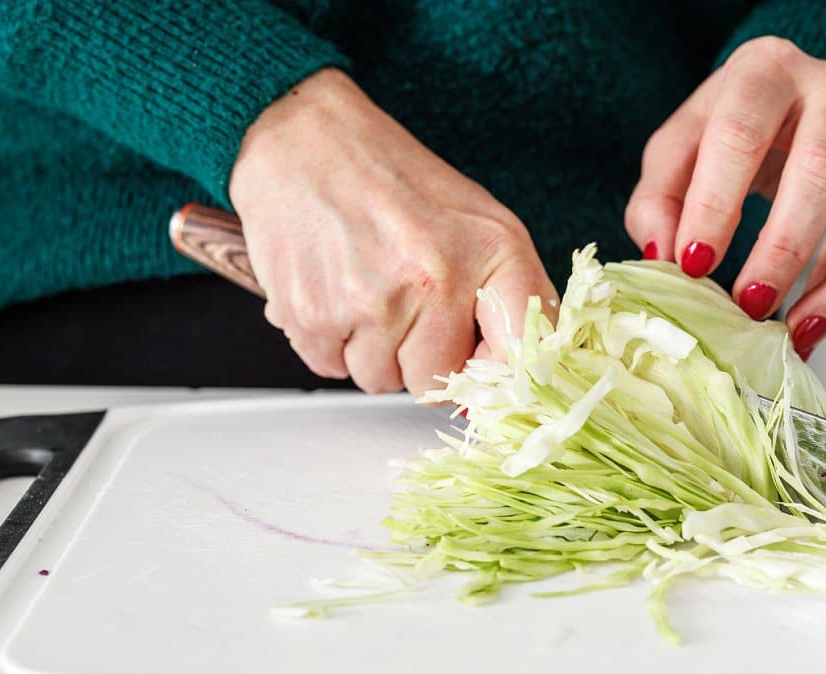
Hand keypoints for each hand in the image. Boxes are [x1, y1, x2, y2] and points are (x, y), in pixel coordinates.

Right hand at [228, 69, 557, 394]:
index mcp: (492, 252)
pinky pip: (331, 368)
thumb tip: (513, 382)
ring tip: (366, 287)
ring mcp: (372, 301)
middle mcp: (435, 279)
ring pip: (379, 379)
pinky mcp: (314, 314)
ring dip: (371, 349)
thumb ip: (511, 300)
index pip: (518, 359)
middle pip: (434, 383)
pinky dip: (330, 340)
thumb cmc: (394, 181)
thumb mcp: (480, 223)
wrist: (306, 139)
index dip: (494, 376)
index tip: (476, 364)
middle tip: (403, 303)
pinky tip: (334, 290)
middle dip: (417, 357)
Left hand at [625, 37, 825, 359]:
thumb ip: (658, 200)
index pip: (740, 134)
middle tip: (749, 304)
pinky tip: (813, 323)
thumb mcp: (677, 149)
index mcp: (764, 71)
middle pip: (820, 169)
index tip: (693, 265)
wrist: (784, 100)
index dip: (715, 204)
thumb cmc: (726, 128)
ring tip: (796, 332)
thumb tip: (663, 257)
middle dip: (783, 247)